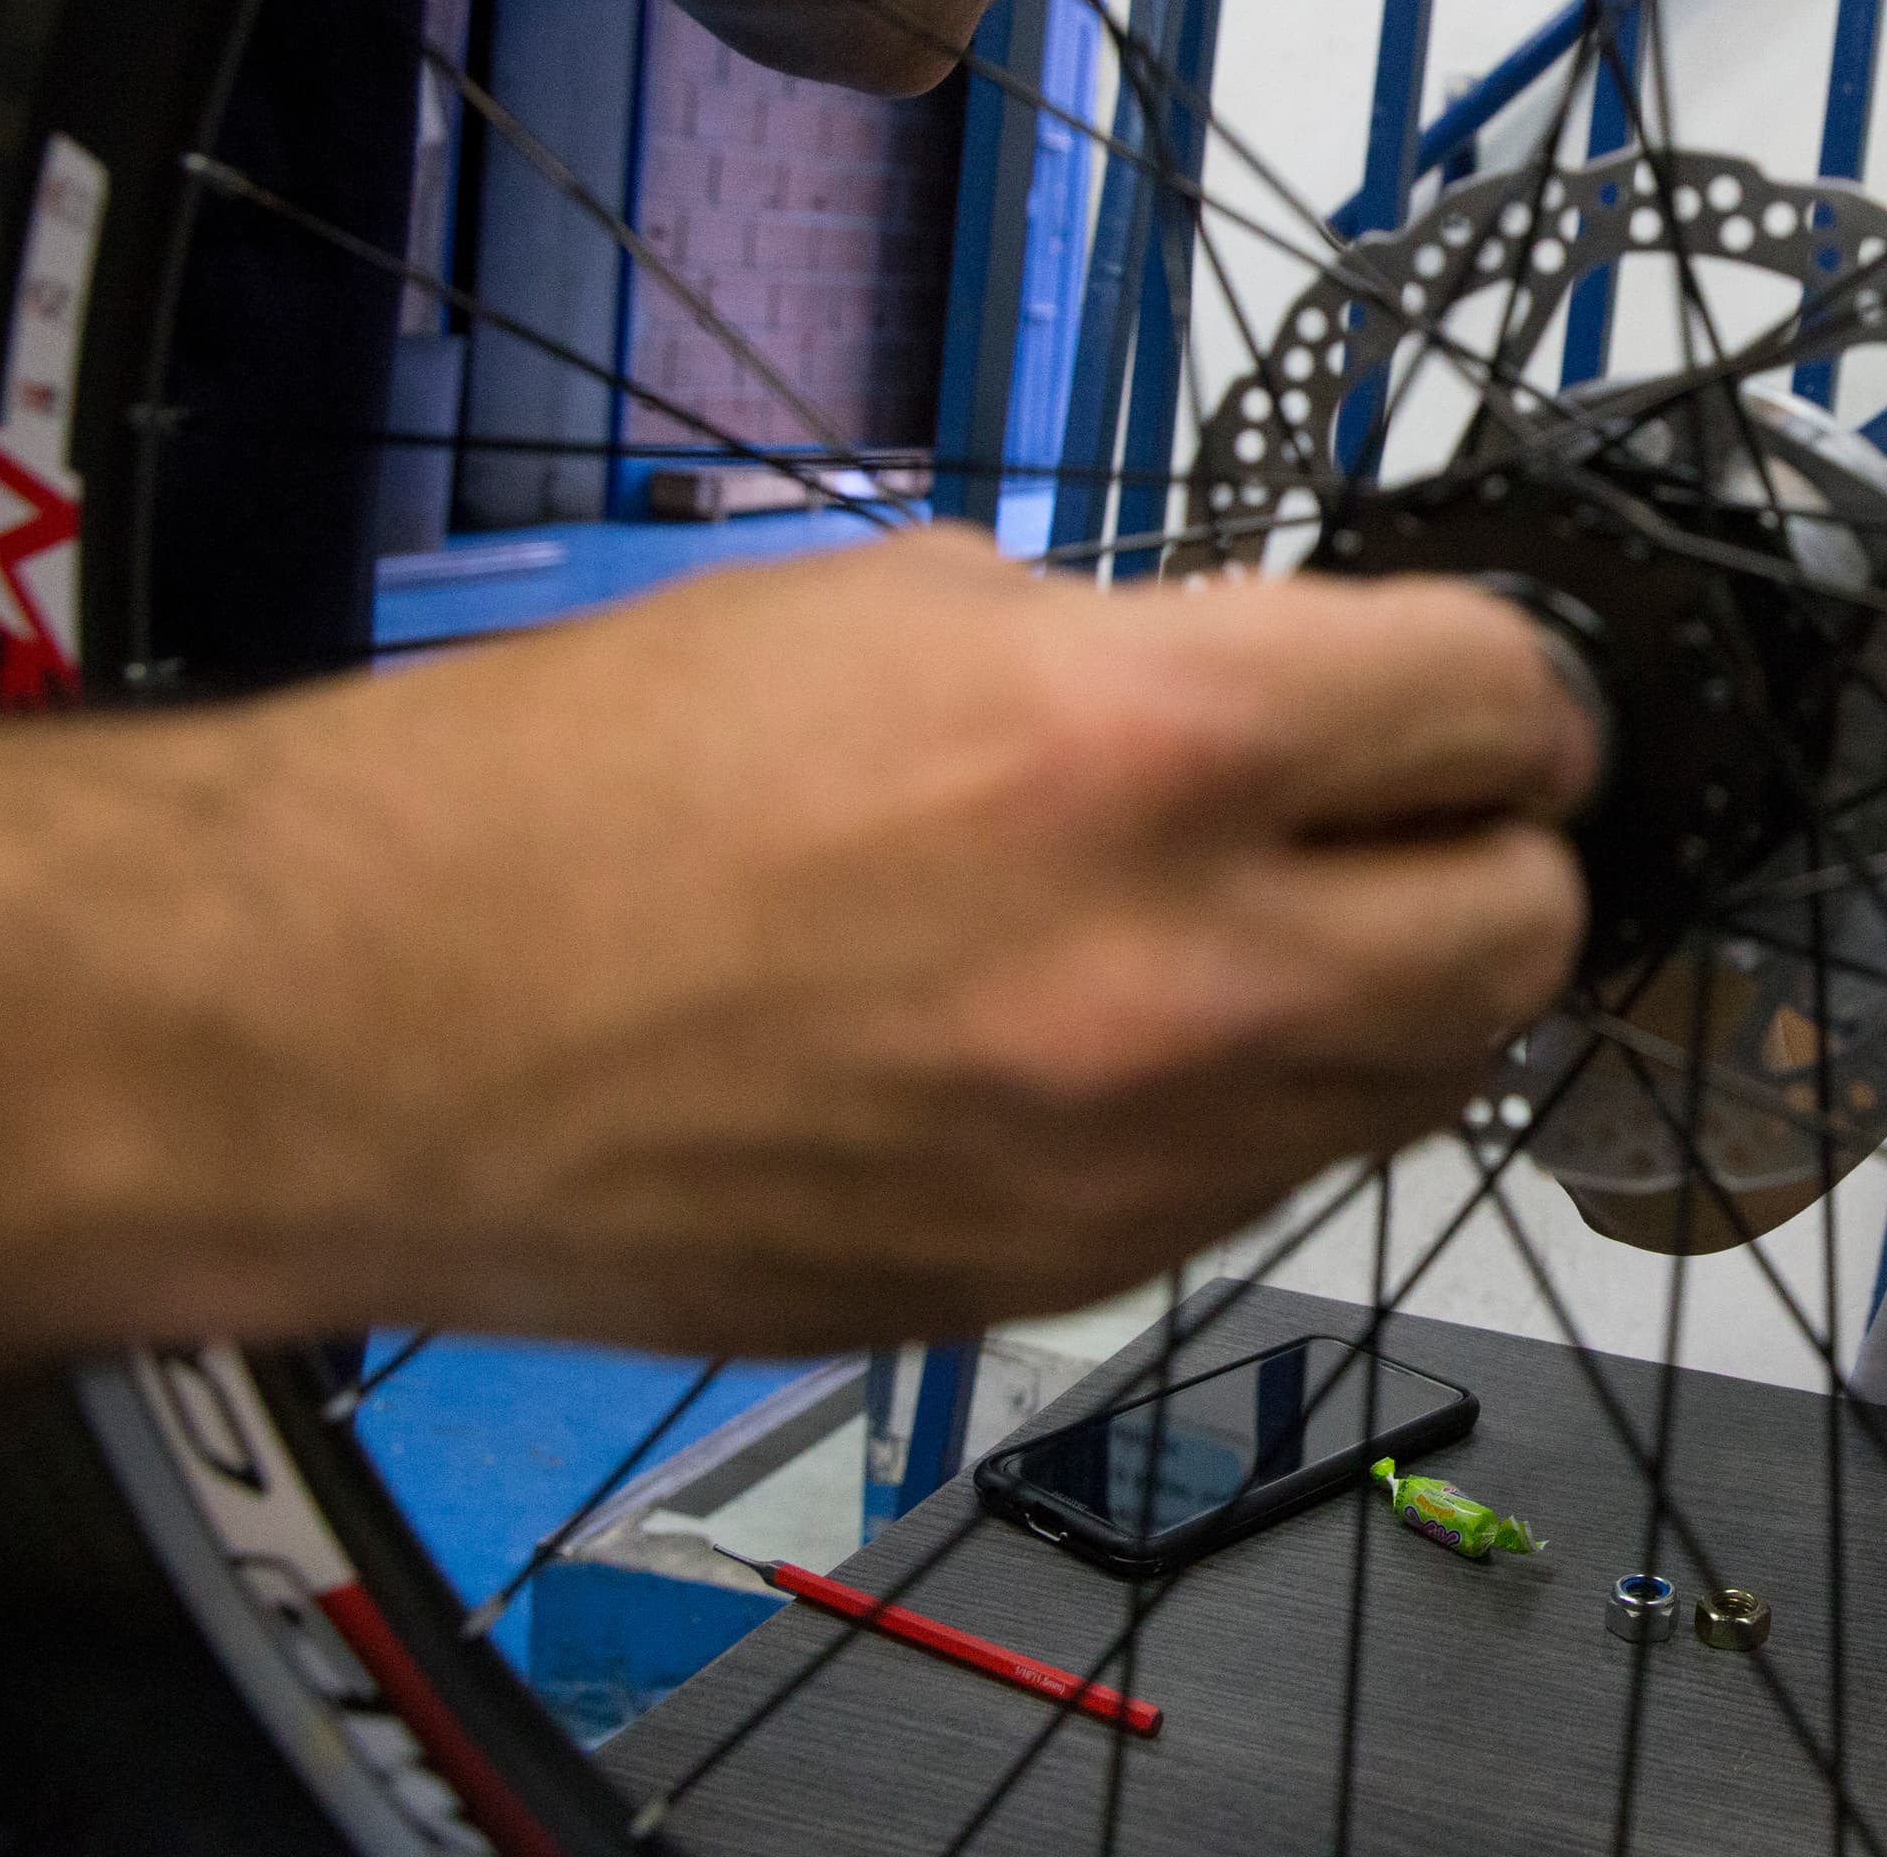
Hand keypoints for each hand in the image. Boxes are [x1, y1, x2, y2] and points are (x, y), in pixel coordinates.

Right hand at [0, 531, 1596, 1382]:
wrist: (361, 1027)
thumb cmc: (581, 794)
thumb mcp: (912, 607)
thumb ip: (1158, 656)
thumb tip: (1306, 698)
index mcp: (1140, 744)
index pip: (1498, 706)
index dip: (1514, 684)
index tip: (1491, 689)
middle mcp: (1175, 974)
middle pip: (1525, 929)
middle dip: (1496, 851)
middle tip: (1417, 811)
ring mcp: (1131, 1159)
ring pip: (1422, 1080)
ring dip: (1389, 990)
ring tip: (1268, 919)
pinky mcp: (1066, 1278)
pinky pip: (1270, 1178)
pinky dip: (1256, 1100)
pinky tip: (1134, 1032)